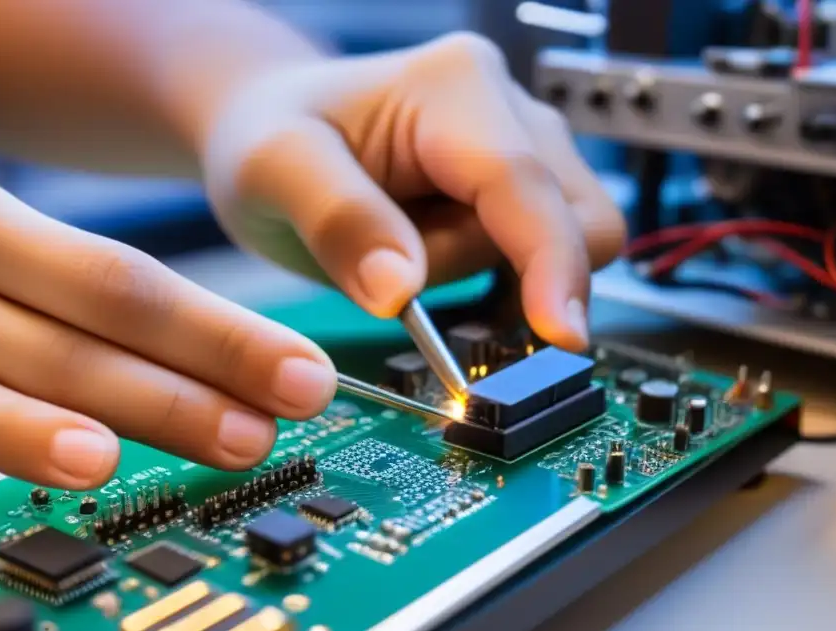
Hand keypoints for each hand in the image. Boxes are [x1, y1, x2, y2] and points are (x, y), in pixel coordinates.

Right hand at [0, 171, 334, 487]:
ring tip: (238, 437)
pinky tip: (90, 459)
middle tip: (303, 401)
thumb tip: (193, 378)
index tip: (309, 372)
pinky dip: (18, 433)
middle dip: (218, 360)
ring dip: (151, 403)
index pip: (129, 278)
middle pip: (106, 308)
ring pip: (39, 357)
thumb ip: (58, 316)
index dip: (227, 329)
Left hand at [203, 32, 624, 348]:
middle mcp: (510, 109)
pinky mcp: (523, 192)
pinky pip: (548, 258)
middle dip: (505, 278)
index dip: (550, 263)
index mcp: (453, 88)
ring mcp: (526, 150)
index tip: (560, 336)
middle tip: (412, 289)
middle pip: (566, 222)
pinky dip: (506, 292)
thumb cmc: (269, 137)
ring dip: (495, 285)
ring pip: (561, 246)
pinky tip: (443, 285)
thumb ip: (337, 220)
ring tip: (410, 271)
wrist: (271, 125)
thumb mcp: (273, 170)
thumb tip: (400, 291)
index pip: (523, 184)